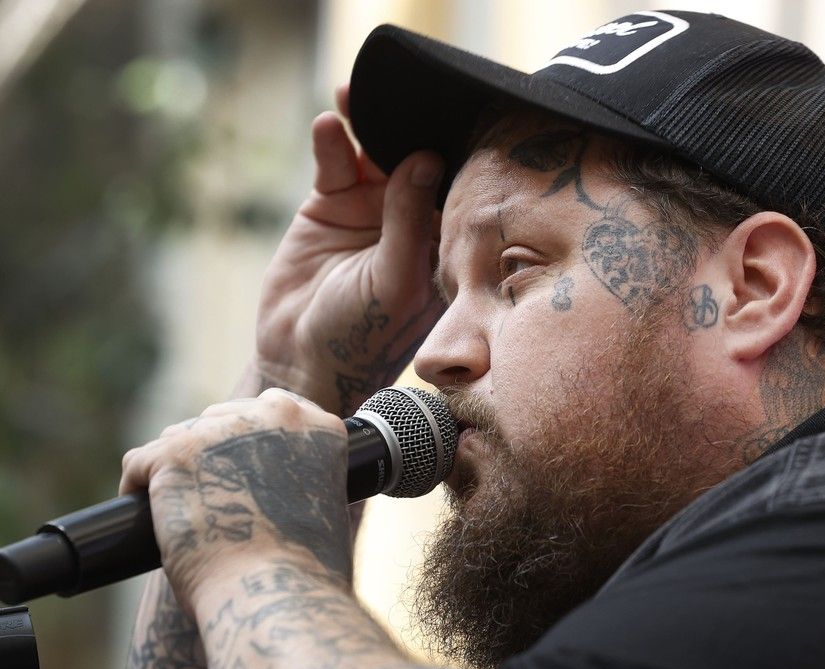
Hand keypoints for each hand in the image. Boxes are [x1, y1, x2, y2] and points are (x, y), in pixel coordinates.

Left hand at [119, 389, 350, 613]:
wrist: (275, 595)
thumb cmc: (304, 571)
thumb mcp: (324, 504)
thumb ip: (303, 476)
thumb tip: (265, 480)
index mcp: (320, 427)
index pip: (272, 410)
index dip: (250, 440)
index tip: (240, 468)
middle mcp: (276, 414)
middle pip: (221, 418)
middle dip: (210, 452)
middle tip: (207, 498)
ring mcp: (224, 429)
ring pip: (178, 437)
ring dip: (175, 470)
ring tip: (179, 512)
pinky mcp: (176, 453)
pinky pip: (140, 462)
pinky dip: (138, 489)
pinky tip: (144, 513)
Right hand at [250, 85, 445, 413]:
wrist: (302, 360)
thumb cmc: (364, 337)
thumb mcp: (396, 281)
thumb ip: (408, 221)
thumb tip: (427, 159)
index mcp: (442, 241)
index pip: (456, 184)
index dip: (457, 148)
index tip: (458, 108)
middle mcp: (412, 220)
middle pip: (416, 157)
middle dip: (409, 124)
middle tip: (404, 88)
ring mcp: (372, 210)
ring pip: (375, 152)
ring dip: (368, 122)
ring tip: (356, 94)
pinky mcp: (330, 206)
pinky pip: (334, 163)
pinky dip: (331, 142)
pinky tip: (328, 125)